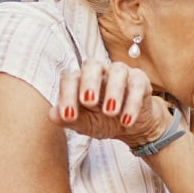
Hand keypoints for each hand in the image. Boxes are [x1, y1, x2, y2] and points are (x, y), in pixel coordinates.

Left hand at [53, 59, 169, 144]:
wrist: (131, 127)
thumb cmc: (103, 121)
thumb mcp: (85, 124)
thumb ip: (68, 120)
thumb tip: (53, 115)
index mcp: (81, 79)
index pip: (70, 79)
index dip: (67, 95)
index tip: (68, 116)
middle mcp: (100, 72)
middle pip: (92, 65)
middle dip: (89, 82)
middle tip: (88, 102)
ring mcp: (121, 73)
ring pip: (117, 71)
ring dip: (113, 91)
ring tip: (110, 112)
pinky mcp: (140, 80)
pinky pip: (137, 86)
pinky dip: (131, 104)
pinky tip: (126, 121)